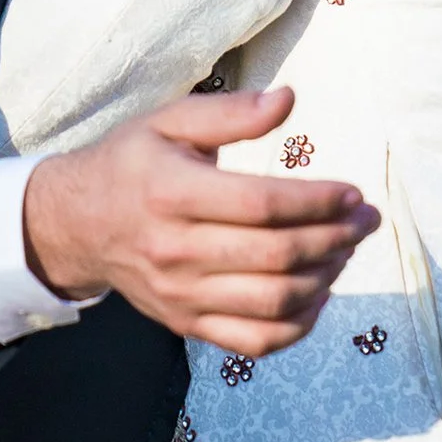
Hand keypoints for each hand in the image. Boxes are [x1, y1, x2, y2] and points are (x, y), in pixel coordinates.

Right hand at [20, 87, 377, 360]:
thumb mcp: (169, 121)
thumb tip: (287, 100)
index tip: (352, 191)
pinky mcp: (186, 323)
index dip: (316, 201)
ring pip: (272, 302)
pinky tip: (319, 293)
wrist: (76, 223)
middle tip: (365, 220)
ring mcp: (181, 295)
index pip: (261, 205)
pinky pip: (255, 341)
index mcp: (171, 193)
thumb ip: (230, 112)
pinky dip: (298, 325)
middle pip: (275, 256)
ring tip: (347, 250)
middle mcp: (175, 250)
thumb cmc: (131, 163)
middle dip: (336, 237)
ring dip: (325, 278)